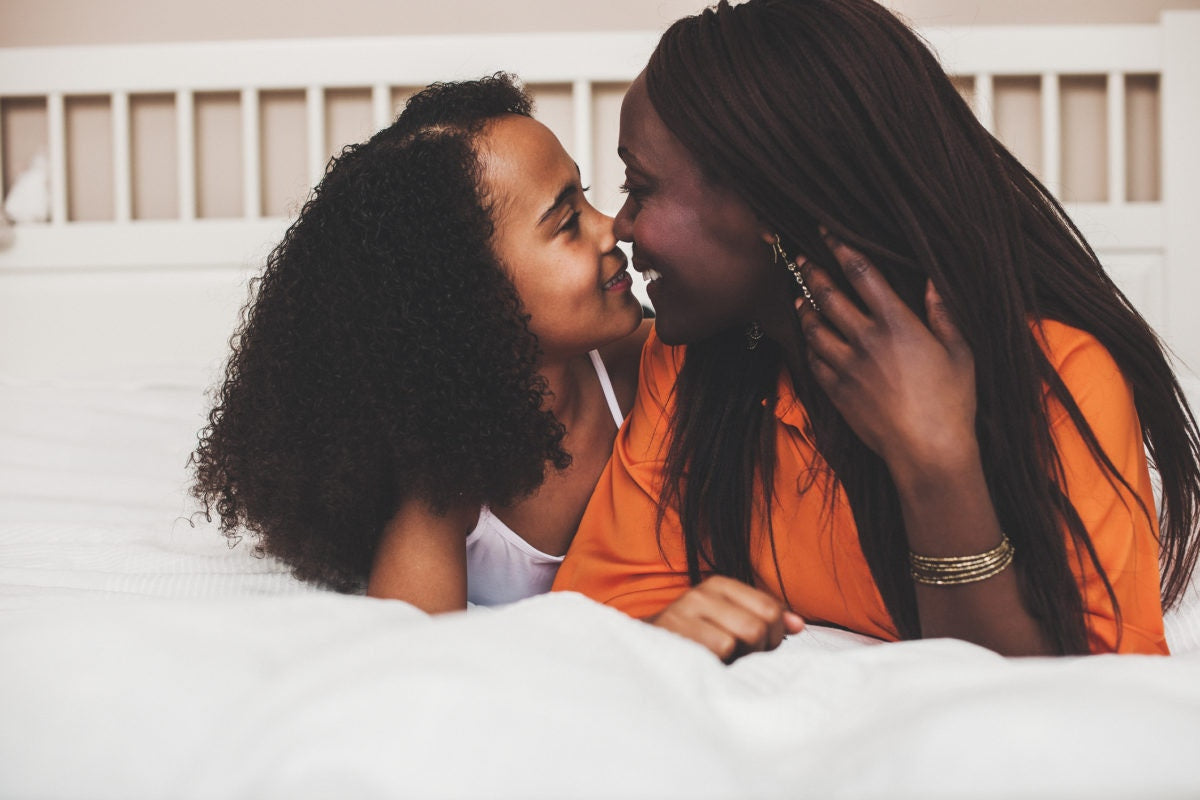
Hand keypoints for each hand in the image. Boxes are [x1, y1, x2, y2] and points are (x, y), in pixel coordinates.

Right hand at [649, 575, 804, 662]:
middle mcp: (701, 593)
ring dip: (738, 658)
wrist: (643, 654)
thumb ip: (764, 620)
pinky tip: (706, 664)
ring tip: (719, 660)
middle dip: (758, 649)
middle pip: (760, 626)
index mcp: (718, 586)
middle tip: (738, 657)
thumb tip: (798, 625)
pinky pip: (722, 650)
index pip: (770, 608)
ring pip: (744, 638)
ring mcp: (685, 611)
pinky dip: (721, 664)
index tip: (760, 647)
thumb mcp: (729, 624)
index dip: (774, 634)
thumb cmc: (694, 642)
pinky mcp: (674, 631)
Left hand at [796, 231, 976, 481]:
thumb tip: (933, 282)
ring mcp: (846, 367)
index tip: (825, 231)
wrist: (927, 450)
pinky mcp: (836, 392)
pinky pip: (813, 362)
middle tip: (801, 258)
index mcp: (897, 323)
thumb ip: (943, 314)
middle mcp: (865, 339)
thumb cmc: (952, 402)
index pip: (861, 273)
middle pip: (827, 295)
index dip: (840, 247)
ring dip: (805, 309)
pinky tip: (810, 341)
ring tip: (800, 298)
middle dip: (811, 272)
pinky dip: (809, 347)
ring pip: (813, 328)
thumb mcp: (960, 353)